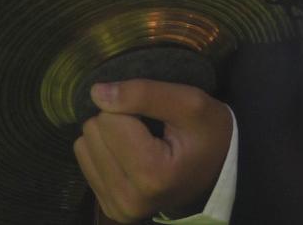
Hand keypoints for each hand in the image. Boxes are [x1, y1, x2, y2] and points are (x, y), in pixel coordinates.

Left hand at [74, 79, 233, 222]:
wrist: (218, 172)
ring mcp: (119, 208)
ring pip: (84, 145)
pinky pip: (85, 161)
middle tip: (150, 129)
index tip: (156, 115)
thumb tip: (96, 92)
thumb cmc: (209, 134)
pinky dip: (106, 151)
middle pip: (94, 131)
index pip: (109, 118)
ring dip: (110, 135)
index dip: (131, 106)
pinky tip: (131, 156)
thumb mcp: (190, 102)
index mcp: (153, 174)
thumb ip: (144, 93)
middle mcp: (131, 200)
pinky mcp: (110, 209)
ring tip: (141, 142)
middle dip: (119, 120)